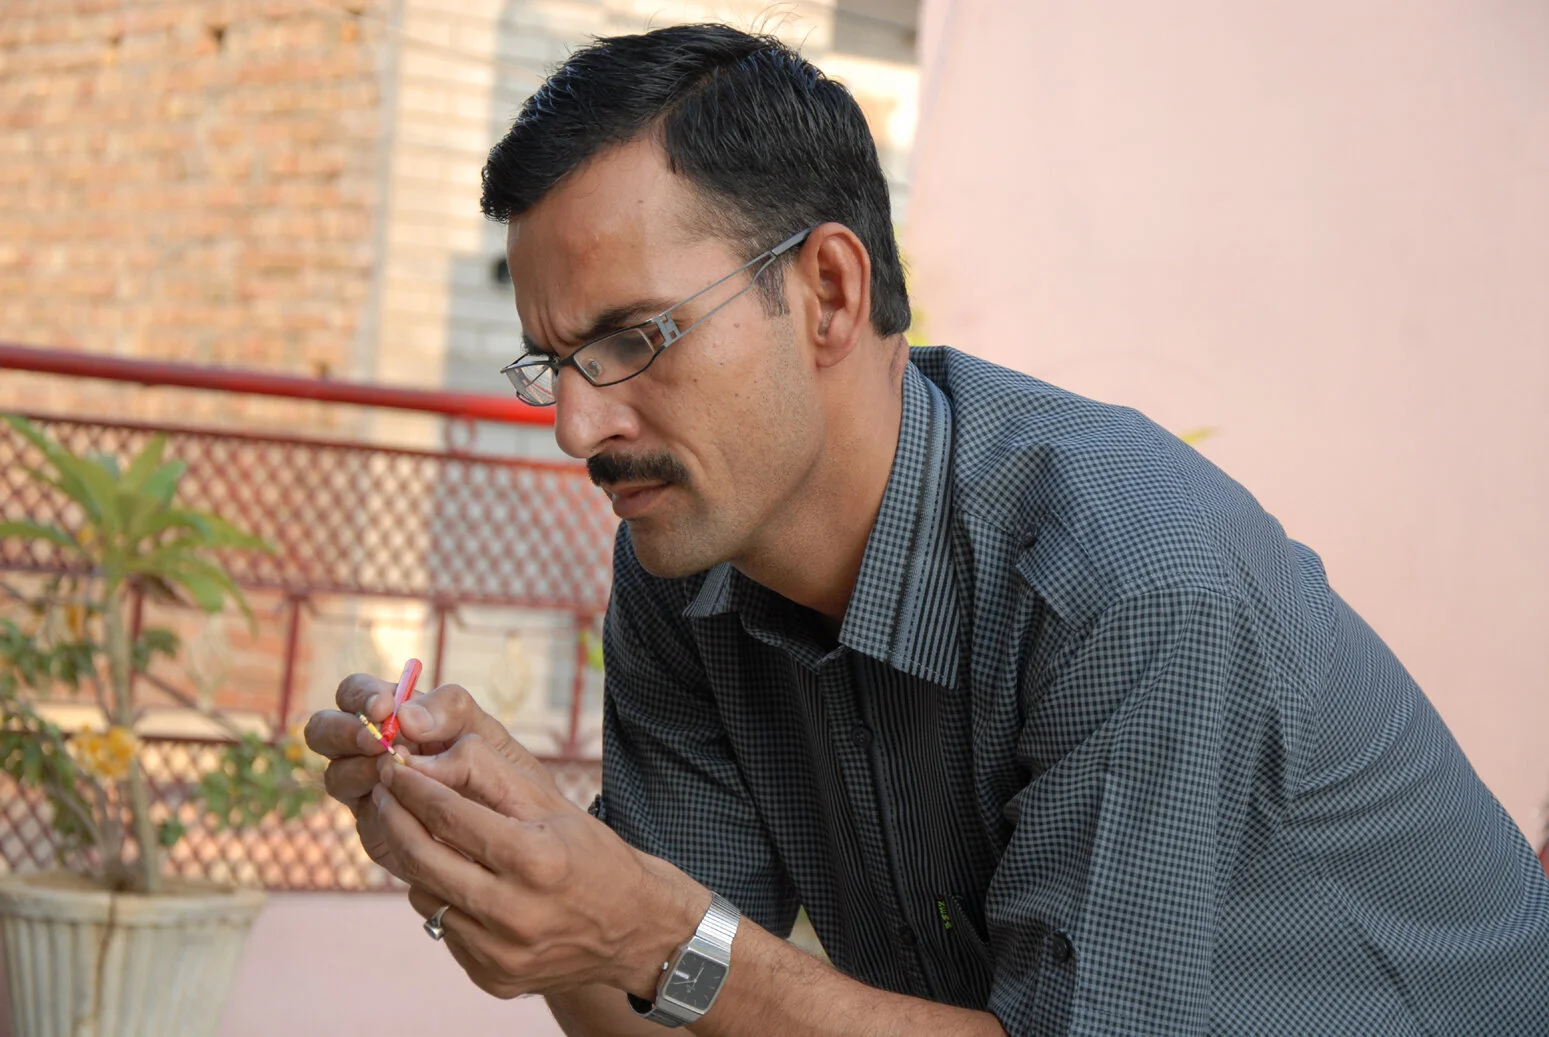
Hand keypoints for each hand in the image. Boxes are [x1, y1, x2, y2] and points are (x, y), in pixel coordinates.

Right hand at [302, 673, 526, 877]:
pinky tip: (410, 806)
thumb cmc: (497, 765)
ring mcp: (367, 788)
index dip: (360, 696)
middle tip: (377, 743)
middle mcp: (369, 748)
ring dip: (360, 771)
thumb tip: (405, 717)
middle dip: (343, 732)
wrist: (517, 822)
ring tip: (398, 775)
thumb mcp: (481, 728)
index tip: (384, 707)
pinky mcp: (376, 826)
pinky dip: (381, 807)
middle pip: (322, 730)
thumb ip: (450, 710)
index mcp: (392, 714)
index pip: (353, 693)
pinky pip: (363, 814)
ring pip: (334, 774)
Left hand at [371, 734, 708, 999]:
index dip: (412, 787)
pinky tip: (466, 884)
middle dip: (395, 818)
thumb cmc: (593, 855)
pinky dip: (447, 902)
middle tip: (385, 794)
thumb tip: (423, 761)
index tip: (393, 767)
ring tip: (433, 839)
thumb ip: (489, 777)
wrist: (635, 930)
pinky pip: (445, 930)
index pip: (448, 816)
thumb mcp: (553, 805)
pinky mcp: (493, 978)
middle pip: (422, 858)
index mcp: (534, 859)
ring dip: (419, 863)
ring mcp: (500, 953)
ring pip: (425, 897)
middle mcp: (514, 912)